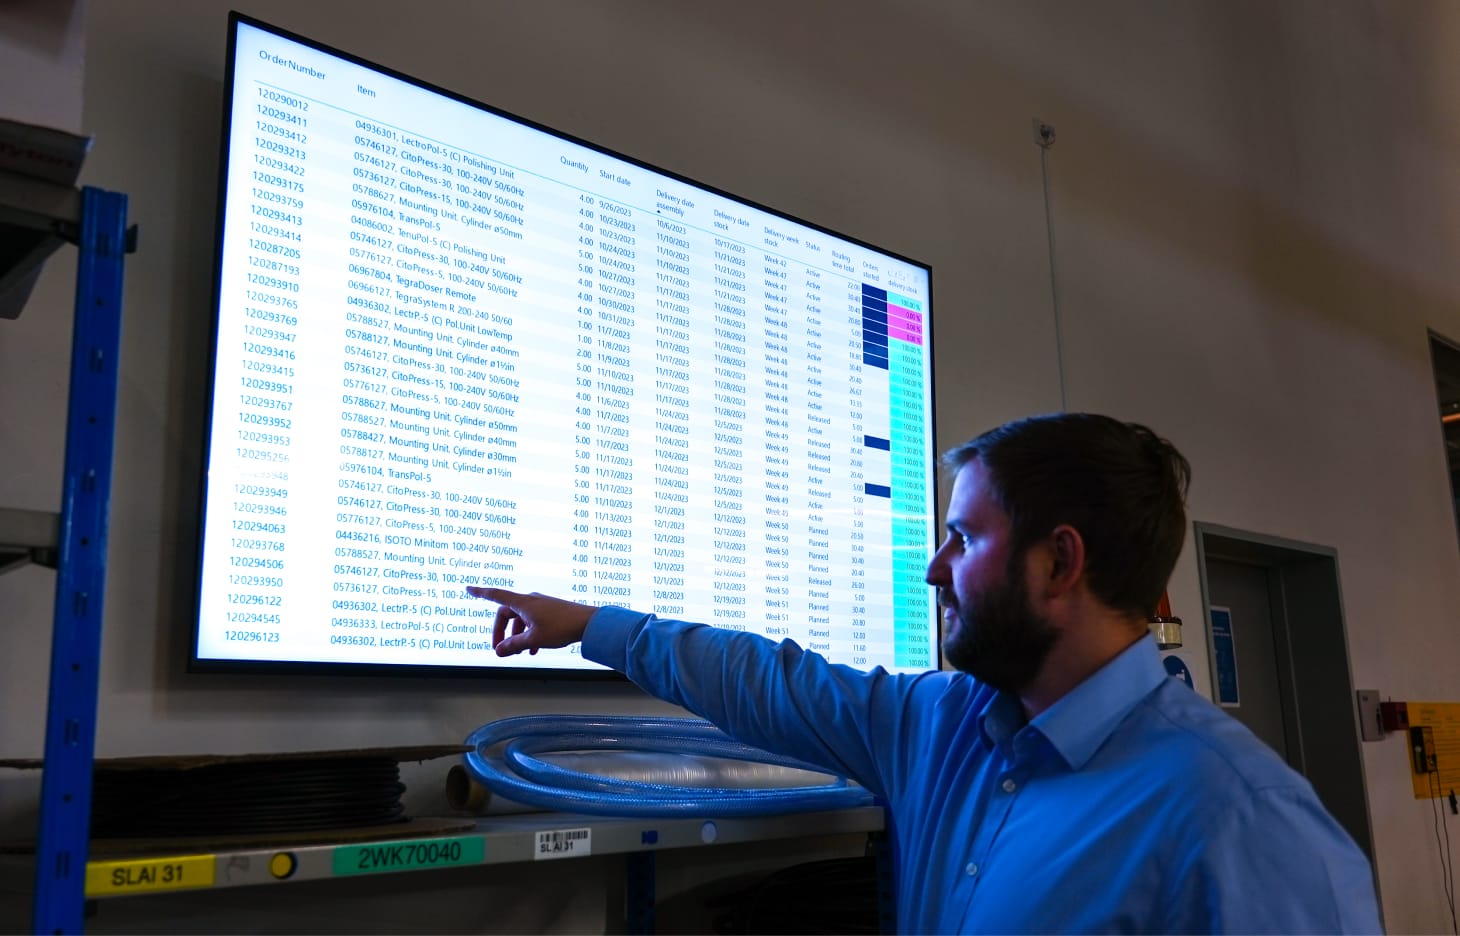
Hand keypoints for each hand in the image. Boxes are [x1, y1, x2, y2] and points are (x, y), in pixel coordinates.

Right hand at [465, 586, 598, 656]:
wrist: (588, 622)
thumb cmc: (562, 627)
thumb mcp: (534, 639)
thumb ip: (514, 645)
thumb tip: (499, 651)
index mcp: (523, 603)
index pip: (496, 595)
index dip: (481, 593)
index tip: (469, 589)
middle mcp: (531, 601)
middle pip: (507, 614)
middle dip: (502, 632)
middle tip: (500, 649)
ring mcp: (542, 605)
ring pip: (521, 620)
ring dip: (517, 636)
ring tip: (521, 653)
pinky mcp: (551, 611)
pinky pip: (533, 622)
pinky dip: (529, 634)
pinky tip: (535, 649)